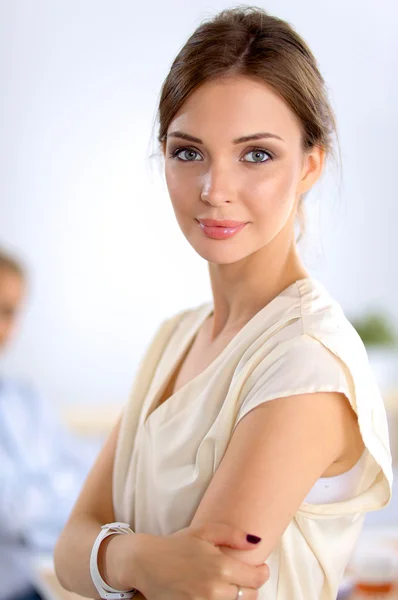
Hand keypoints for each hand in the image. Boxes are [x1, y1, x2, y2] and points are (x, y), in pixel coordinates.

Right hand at [134, 522, 269, 599]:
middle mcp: (215, 589)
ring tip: (229, 586)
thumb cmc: (177, 544)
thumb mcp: (204, 531)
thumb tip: (256, 542)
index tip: (260, 568)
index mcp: (220, 566)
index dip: (262, 573)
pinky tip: (216, 594)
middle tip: (243, 577)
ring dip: (236, 597)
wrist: (146, 562)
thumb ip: (233, 534)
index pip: (256, 579)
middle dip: (250, 586)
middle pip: (249, 597)